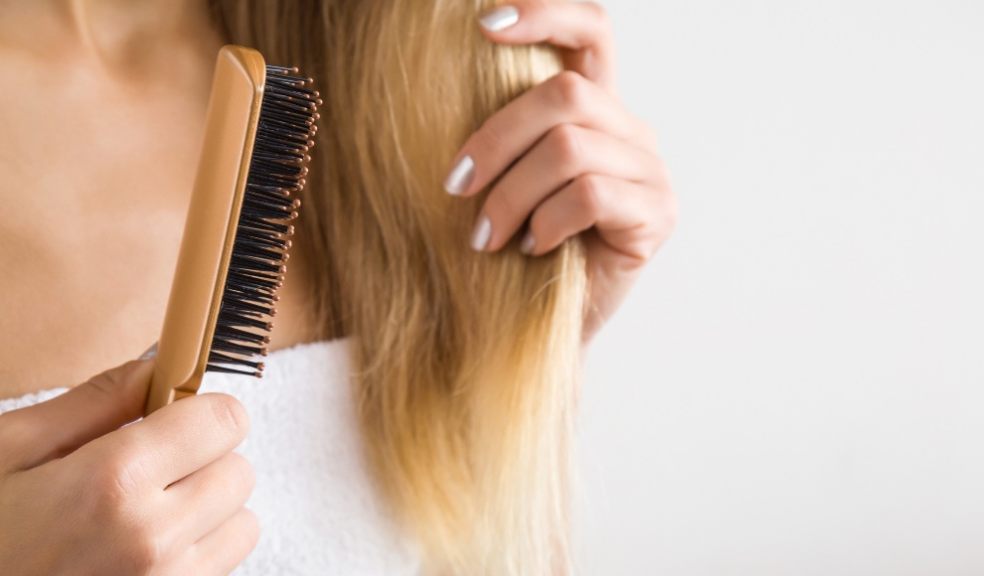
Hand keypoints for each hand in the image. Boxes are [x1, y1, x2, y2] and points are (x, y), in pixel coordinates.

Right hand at [0, 356, 257, 574]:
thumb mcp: (10, 450)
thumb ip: (96, 402)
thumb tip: (158, 366)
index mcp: (113, 482)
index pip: (224, 420)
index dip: (200, 410)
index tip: (173, 416)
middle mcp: (152, 538)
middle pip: (240, 471)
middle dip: (203, 459)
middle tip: (149, 468)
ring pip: (242, 524)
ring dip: (209, 510)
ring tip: (147, 512)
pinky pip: (221, 566)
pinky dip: (197, 551)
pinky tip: (142, 548)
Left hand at [445, 1, 677, 342]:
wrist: (539, 327)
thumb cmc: (513, 250)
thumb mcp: (503, 179)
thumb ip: (503, 133)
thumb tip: (445, 78)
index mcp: (596, 109)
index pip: (591, 31)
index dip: (545, 14)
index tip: (482, 26)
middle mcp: (631, 131)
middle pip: (565, 94)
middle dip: (496, 140)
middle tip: (456, 186)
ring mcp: (650, 172)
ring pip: (569, 148)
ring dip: (511, 195)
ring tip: (487, 237)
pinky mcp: (656, 216)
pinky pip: (588, 196)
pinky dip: (546, 223)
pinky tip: (534, 249)